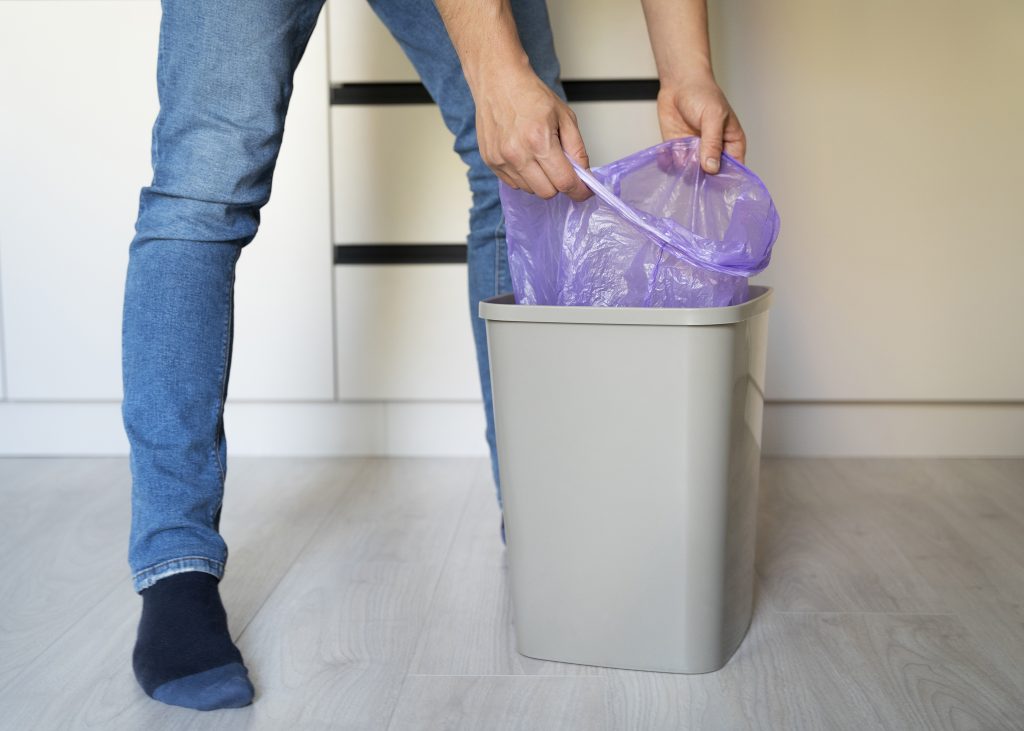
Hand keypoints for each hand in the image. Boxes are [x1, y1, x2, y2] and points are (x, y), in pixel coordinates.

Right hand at [473, 67, 591, 200]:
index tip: (583, 192)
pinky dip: (524, 177)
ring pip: (530, 191)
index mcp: (539, 140)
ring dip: (540, 180)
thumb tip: (584, 175)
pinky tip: (524, 157)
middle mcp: (517, 154)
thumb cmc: (530, 95)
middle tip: (561, 168)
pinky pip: (514, 184)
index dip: (579, 191)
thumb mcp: (565, 116)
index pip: (564, 182)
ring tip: (539, 156)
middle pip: (547, 192)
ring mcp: (501, 160)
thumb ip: (577, 149)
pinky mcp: (490, 162)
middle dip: (559, 184)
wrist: (499, 82)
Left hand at [657, 75, 745, 173]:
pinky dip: (668, 163)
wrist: (679, 83)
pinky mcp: (678, 151)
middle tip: (693, 165)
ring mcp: (695, 153)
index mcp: (732, 144)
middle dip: (701, 177)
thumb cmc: (703, 94)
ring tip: (680, 151)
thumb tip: (712, 168)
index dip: (726, 181)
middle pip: (711, 178)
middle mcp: (714, 152)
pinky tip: (667, 152)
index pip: (734, 171)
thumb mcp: (713, 117)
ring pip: (690, 174)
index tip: (714, 184)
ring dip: (683, 168)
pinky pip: (673, 166)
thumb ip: (712, 143)